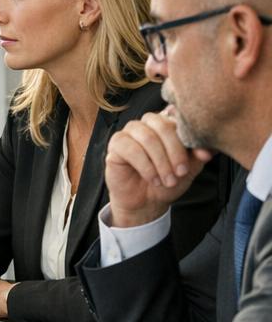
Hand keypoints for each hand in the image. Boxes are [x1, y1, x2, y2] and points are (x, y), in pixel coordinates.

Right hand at [105, 109, 212, 227]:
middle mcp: (147, 123)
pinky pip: (131, 149)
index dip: (190, 137)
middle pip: (162, 126)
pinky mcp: (116, 145)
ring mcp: (129, 132)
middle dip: (175, 151)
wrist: (146, 202)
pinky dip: (146, 166)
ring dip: (161, 162)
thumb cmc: (167, 181)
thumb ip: (198, 155)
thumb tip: (206, 149)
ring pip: (147, 137)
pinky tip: (153, 179)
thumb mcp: (189, 168)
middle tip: (181, 172)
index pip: (178, 118)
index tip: (202, 157)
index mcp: (166, 122)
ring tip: (168, 180)